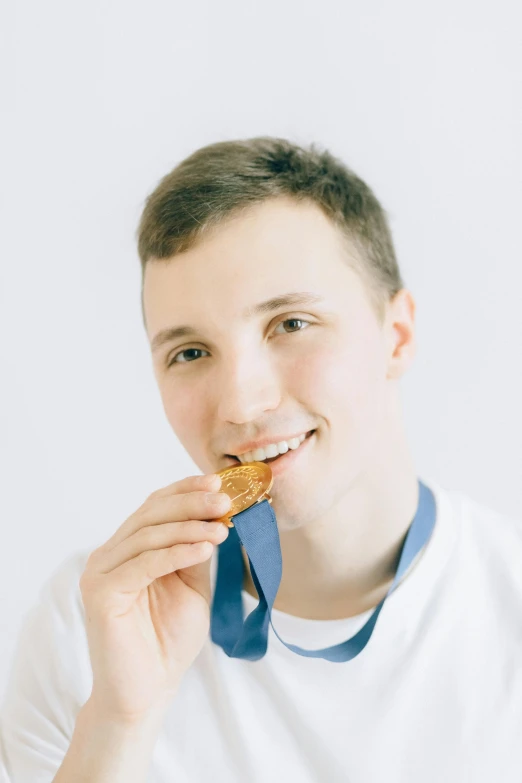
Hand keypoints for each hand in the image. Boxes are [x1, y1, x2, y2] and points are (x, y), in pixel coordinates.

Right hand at [79, 473, 231, 723]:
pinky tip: (206, 547)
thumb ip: (194, 550)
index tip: (218, 481)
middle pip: (151, 514)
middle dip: (191, 503)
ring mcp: (100, 572)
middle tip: (225, 499)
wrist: (149, 691)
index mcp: (128, 548)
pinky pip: (144, 563)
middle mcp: (109, 555)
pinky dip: (177, 552)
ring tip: (223, 527)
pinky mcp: (101, 593)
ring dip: (190, 527)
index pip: (154, 506)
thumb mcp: (192, 585)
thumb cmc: (169, 640)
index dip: (185, 489)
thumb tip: (215, 513)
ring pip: (149, 535)